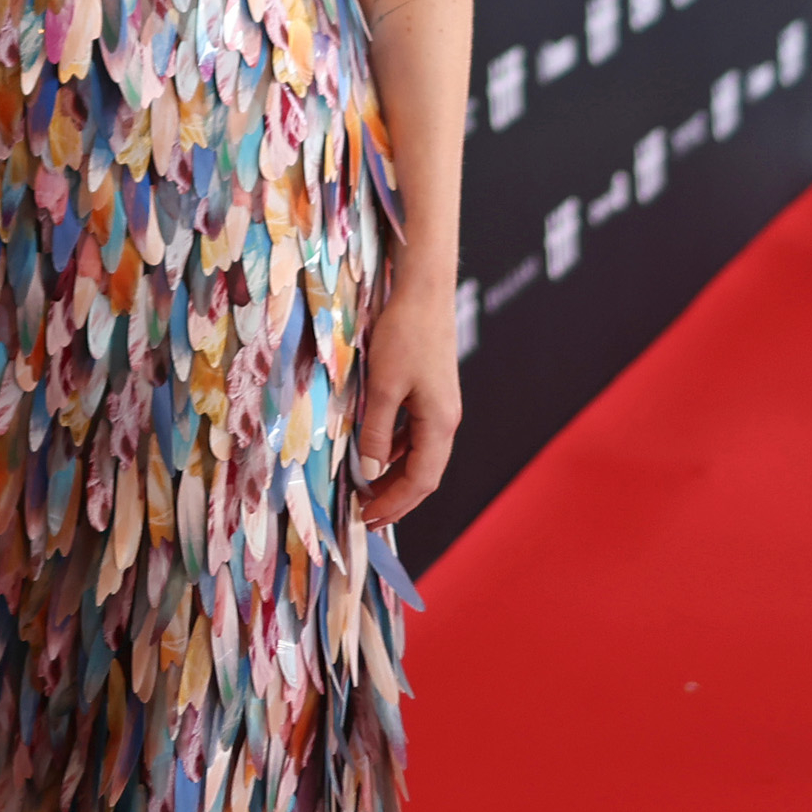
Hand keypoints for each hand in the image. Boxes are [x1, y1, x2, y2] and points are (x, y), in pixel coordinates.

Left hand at [355, 287, 462, 527]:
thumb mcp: (383, 386)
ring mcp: (441, 406)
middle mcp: (446, 420)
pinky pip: (414, 435)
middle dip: (396, 499)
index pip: (421, 481)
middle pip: (424, 474)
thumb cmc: (404, 334)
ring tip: (368, 493)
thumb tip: (370, 473)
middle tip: (366, 518)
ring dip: (394, 477)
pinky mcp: (431, 392)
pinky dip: (395, 451)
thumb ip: (376, 431)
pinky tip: (376, 453)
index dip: (394, 505)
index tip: (367, 521)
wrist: (424, 290)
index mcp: (440, 423)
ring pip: (419, 456)